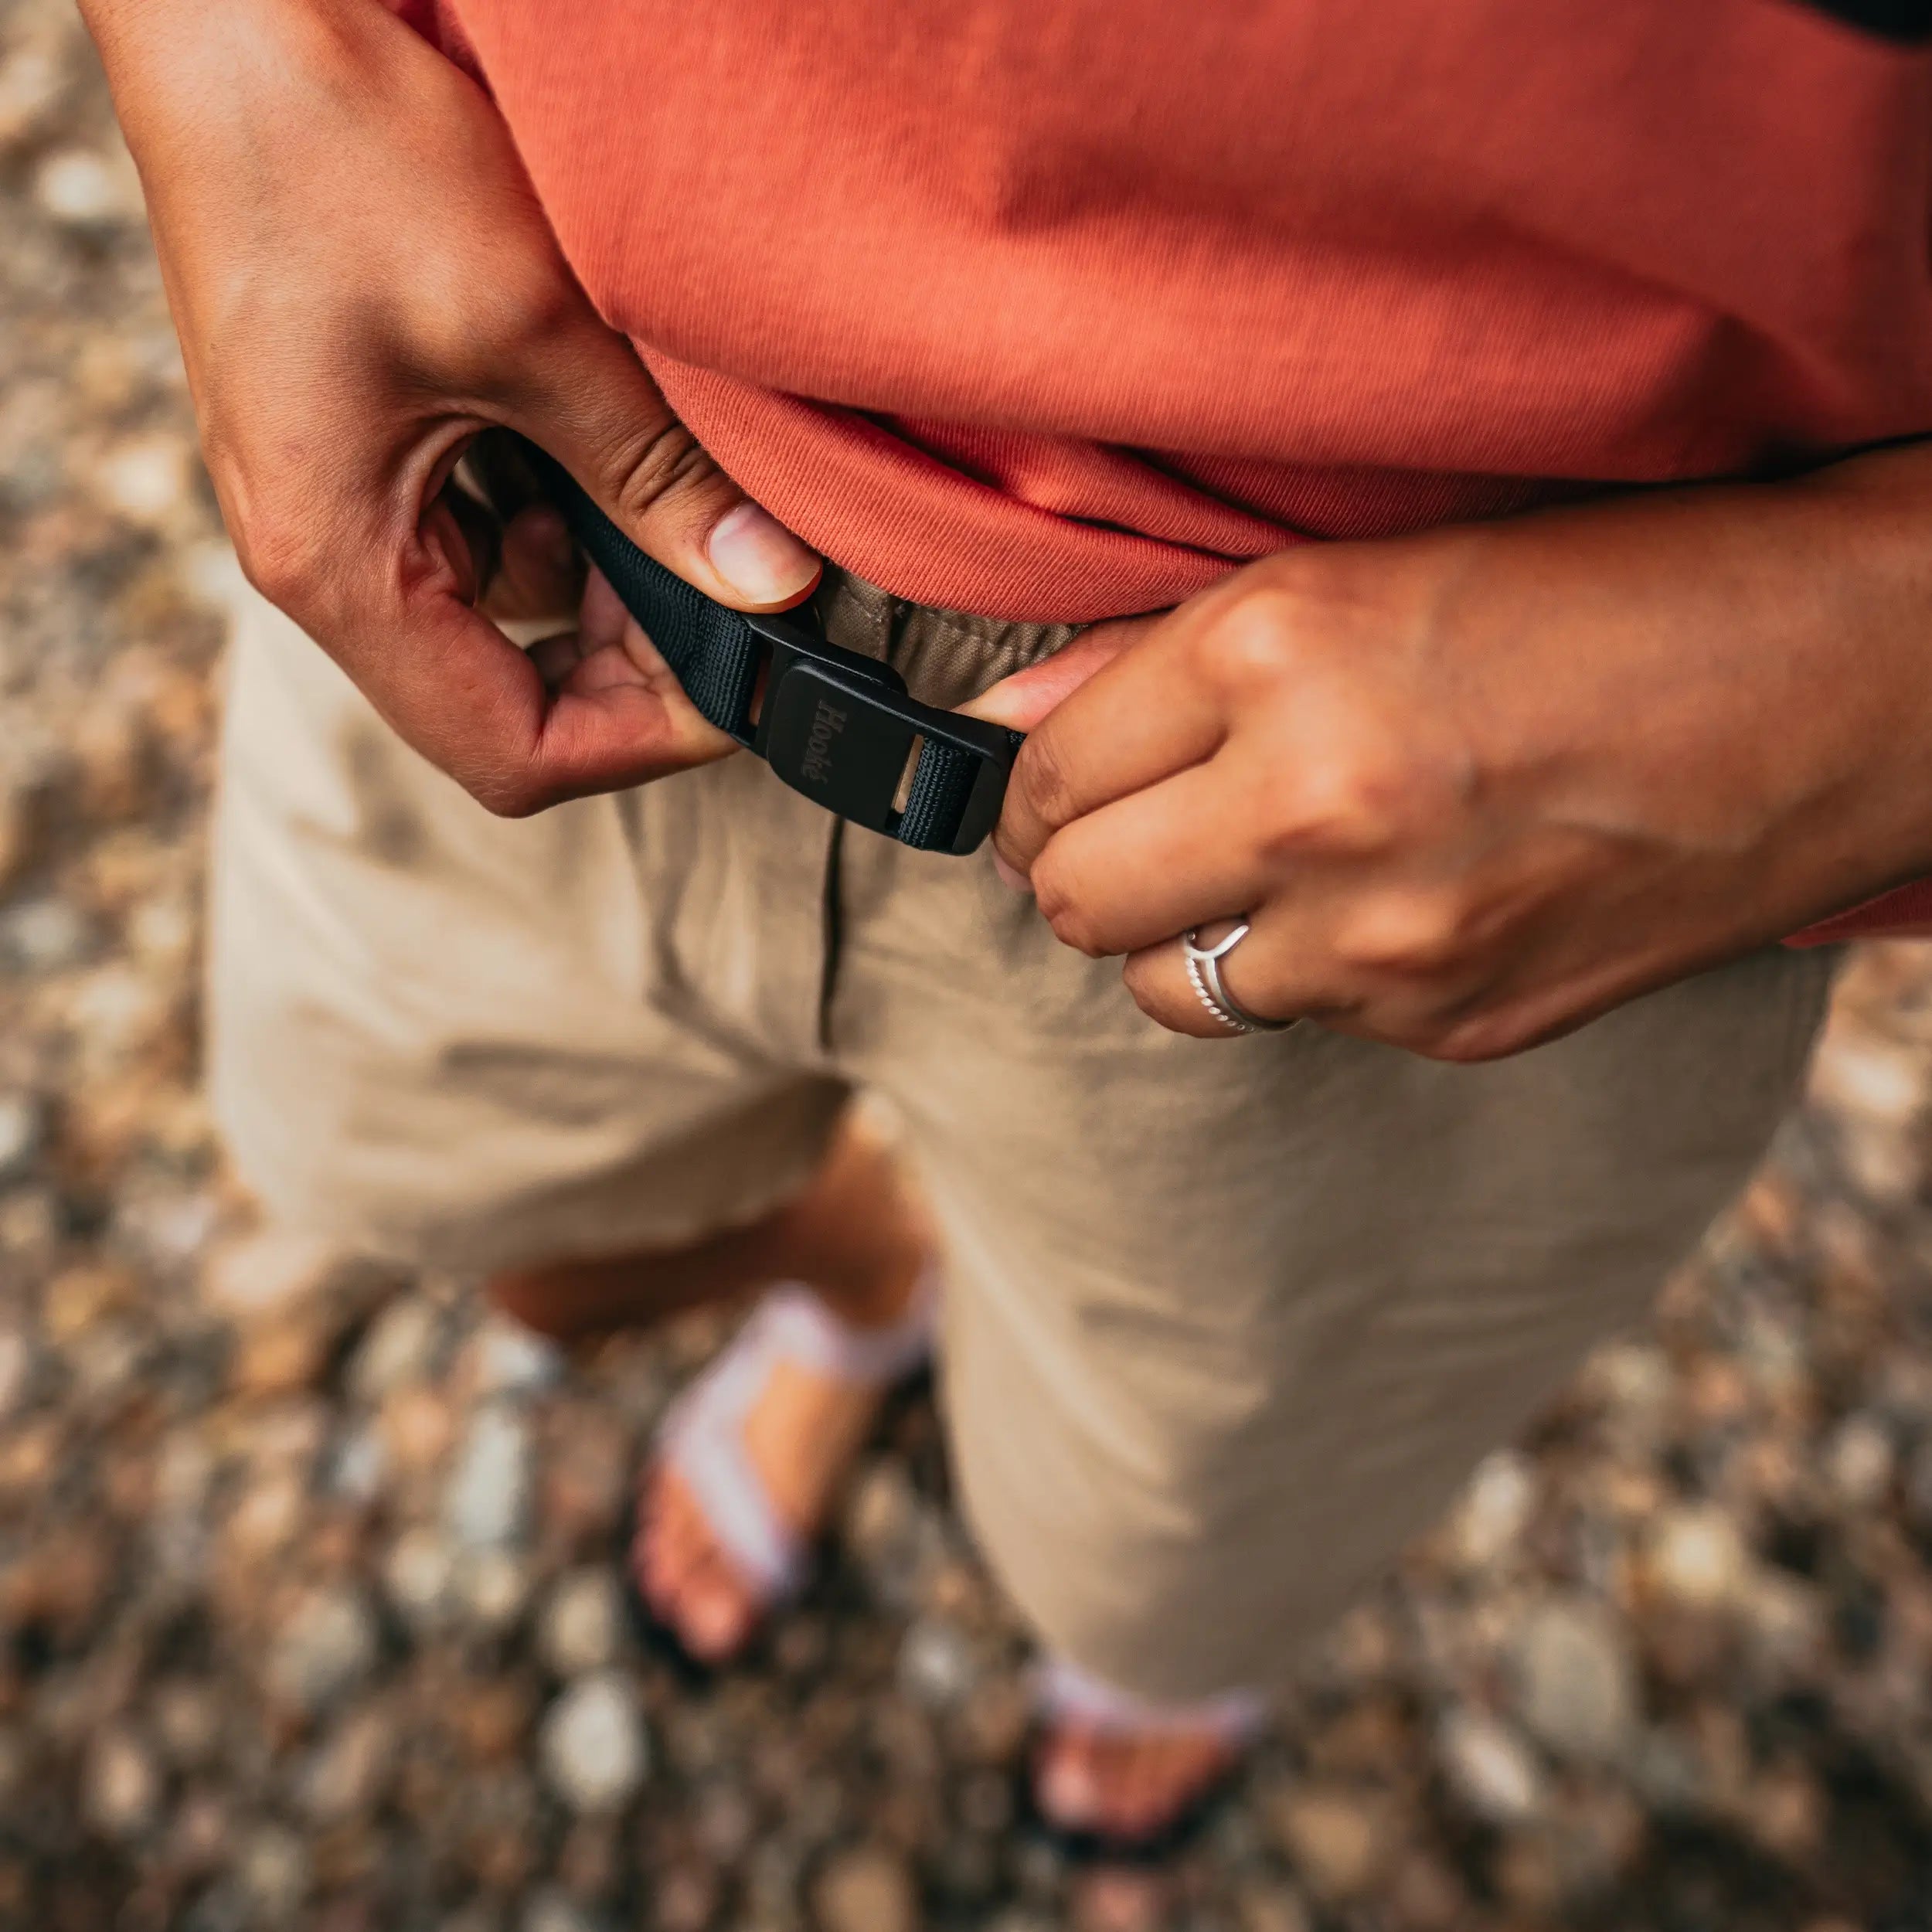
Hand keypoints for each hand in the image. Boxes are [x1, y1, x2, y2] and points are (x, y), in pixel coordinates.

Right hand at [81, 0, 819, 813]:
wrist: (230, 21)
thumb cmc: (337, 154)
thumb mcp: (534, 327)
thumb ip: (654, 475)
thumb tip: (771, 585)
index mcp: (338, 566)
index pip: (509, 751)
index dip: (642, 738)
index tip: (740, 680)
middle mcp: (327, 559)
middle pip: (513, 695)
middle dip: (637, 650)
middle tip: (737, 575)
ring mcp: (344, 505)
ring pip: (513, 608)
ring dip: (610, 569)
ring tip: (679, 485)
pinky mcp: (368, 449)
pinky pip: (487, 526)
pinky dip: (565, 503)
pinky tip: (606, 430)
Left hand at [976, 444, 1931, 1058]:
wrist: (1843, 684)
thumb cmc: (1617, 590)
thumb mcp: (1370, 566)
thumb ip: (1161, 656)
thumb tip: (1010, 721)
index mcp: (1280, 654)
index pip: (1049, 775)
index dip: (1032, 788)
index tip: (1051, 787)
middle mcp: (1316, 807)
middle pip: (1076, 904)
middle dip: (1076, 871)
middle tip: (1119, 835)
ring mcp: (1387, 939)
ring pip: (1169, 990)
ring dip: (1183, 936)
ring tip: (1252, 872)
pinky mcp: (1452, 1023)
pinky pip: (1302, 1019)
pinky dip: (1308, 970)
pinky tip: (1382, 898)